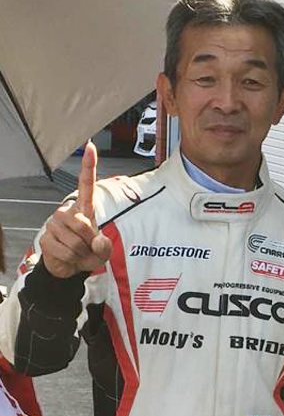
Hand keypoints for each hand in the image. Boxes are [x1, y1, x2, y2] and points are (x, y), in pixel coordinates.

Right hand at [40, 141, 110, 277]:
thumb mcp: (103, 252)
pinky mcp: (45, 237)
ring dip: (81, 251)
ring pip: (74, 239)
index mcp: (84, 209)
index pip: (86, 185)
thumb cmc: (89, 253)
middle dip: (89, 240)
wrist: (70, 268)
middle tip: (87, 247)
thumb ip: (105, 246)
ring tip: (78, 252)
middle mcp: (67, 212)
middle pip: (82, 223)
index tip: (91, 146)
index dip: (88, 166)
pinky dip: (72, 258)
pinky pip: (65, 250)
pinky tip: (68, 257)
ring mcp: (54, 223)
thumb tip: (97, 240)